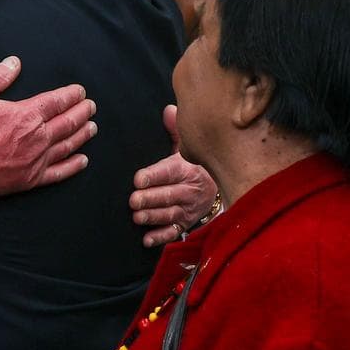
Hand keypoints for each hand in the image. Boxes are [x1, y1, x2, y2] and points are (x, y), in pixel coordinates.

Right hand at [0, 56, 96, 201]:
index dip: (72, 95)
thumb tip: (14, 62)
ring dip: (83, 134)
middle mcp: (37, 137)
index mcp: (26, 114)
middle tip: (91, 107)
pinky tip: (83, 161)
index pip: (57, 101)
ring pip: (68, 145)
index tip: (80, 92)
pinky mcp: (32, 179)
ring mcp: (37, 159)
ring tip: (92, 128)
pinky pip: (59, 172)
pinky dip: (73, 166)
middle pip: (68, 122)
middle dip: (83, 112)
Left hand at [130, 106, 217, 247]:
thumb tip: (169, 109)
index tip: (138, 178)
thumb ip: (174, 131)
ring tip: (137, 217)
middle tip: (133, 200)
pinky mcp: (185, 225)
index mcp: (188, 169)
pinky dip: (160, 237)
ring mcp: (188, 210)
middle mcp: (190, 191)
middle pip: (170, 196)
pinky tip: (146, 239)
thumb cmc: (193, 166)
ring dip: (153, 217)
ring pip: (170, 215)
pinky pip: (174, 233)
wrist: (216, 189)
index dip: (154, 175)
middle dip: (151, 198)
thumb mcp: (186, 147)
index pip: (170, 171)